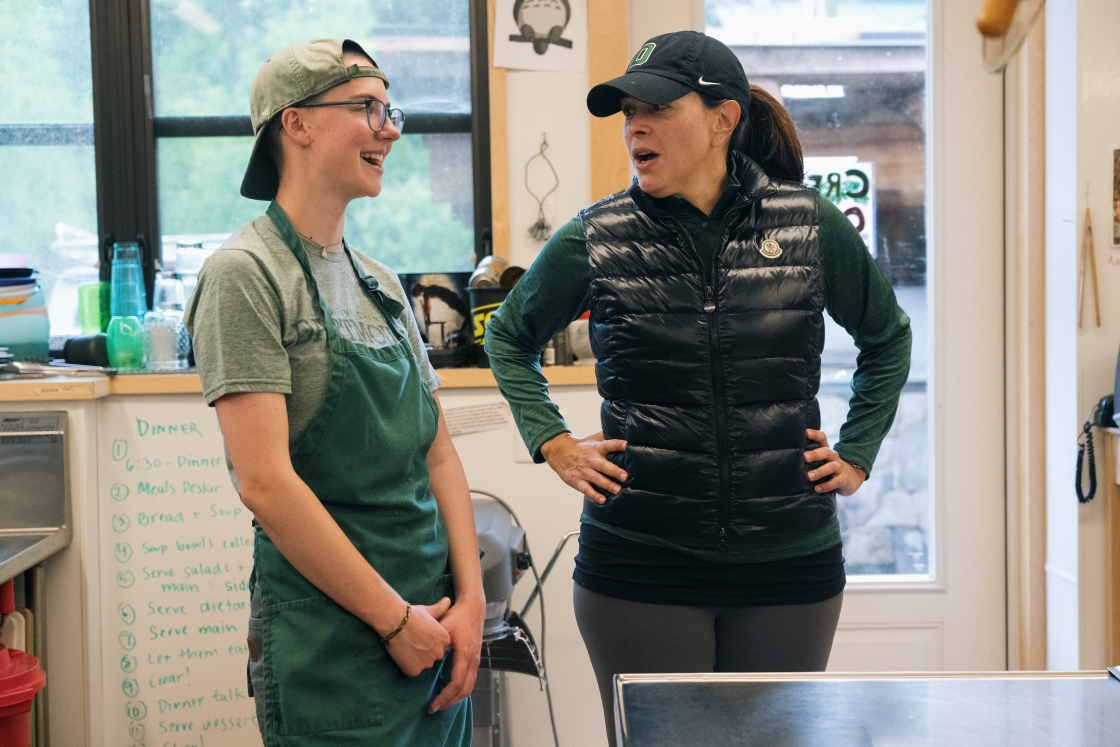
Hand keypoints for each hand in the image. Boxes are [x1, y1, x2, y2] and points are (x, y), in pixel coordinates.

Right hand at [383, 597, 451, 676]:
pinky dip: (407, 665)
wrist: (396, 622)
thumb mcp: (429, 610)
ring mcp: (427, 663)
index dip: (430, 643)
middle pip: (434, 657)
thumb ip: (440, 609)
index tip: (421, 637)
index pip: (441, 647)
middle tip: (413, 642)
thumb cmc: (412, 614)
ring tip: (407, 647)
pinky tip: (402, 654)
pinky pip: (412, 671)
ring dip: (417, 660)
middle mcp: (439, 653)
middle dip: (425, 653)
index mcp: (445, 640)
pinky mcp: (415, 671)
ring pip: (423, 664)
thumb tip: (448, 600)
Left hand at [428, 591, 483, 712]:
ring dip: (454, 699)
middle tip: (433, 708)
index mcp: (465, 654)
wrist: (473, 608)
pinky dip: (459, 691)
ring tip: (439, 704)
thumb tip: (424, 657)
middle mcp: (474, 661)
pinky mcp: (475, 660)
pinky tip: (448, 693)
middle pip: (464, 690)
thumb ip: (435, 642)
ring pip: (469, 688)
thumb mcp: (444, 627)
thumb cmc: (457, 616)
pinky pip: (469, 682)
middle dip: (449, 702)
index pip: (456, 683)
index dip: (444, 696)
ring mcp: (476, 661)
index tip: (432, 704)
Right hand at [540, 431, 627, 502]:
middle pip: (603, 465)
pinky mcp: (577, 481)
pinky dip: (594, 495)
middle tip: (625, 476)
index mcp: (596, 448)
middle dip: (614, 471)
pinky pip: (586, 489)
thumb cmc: (580, 446)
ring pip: (596, 479)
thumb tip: (623, 432)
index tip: (627, 445)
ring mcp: (584, 471)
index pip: (608, 445)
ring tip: (618, 490)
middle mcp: (590, 460)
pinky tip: (602, 500)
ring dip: (607, 485)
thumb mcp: (592, 439)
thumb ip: (607, 436)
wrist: (558, 451)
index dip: (617, 445)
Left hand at [804, 429, 865, 496]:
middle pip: (826, 452)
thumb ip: (810, 458)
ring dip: (819, 472)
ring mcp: (839, 467)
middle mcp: (833, 457)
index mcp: (826, 450)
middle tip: (805, 457)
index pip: (822, 438)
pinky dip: (826, 486)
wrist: (851, 479)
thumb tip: (790, 458)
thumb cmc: (829, 468)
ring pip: (830, 467)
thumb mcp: (822, 461)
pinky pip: (835, 482)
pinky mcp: (843, 479)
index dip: (815, 434)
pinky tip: (818, 489)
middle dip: (815, 454)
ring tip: (809, 476)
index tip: (805, 432)